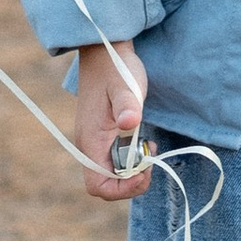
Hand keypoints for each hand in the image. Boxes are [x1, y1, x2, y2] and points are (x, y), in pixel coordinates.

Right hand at [72, 42, 151, 199]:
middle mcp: (89, 146)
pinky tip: (143, 142)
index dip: (122, 189)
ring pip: (110, 175)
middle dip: (131, 181)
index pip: (98, 186)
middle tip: (150, 159)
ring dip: (132, 171)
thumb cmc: (115, 67)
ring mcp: (95, 142)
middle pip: (105, 185)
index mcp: (91, 140)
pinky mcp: (103, 136)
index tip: (144, 170)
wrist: (104, 51)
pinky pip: (114, 162)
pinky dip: (130, 160)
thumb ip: (128, 105)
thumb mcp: (126, 85)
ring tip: (149, 148)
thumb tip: (129, 123)